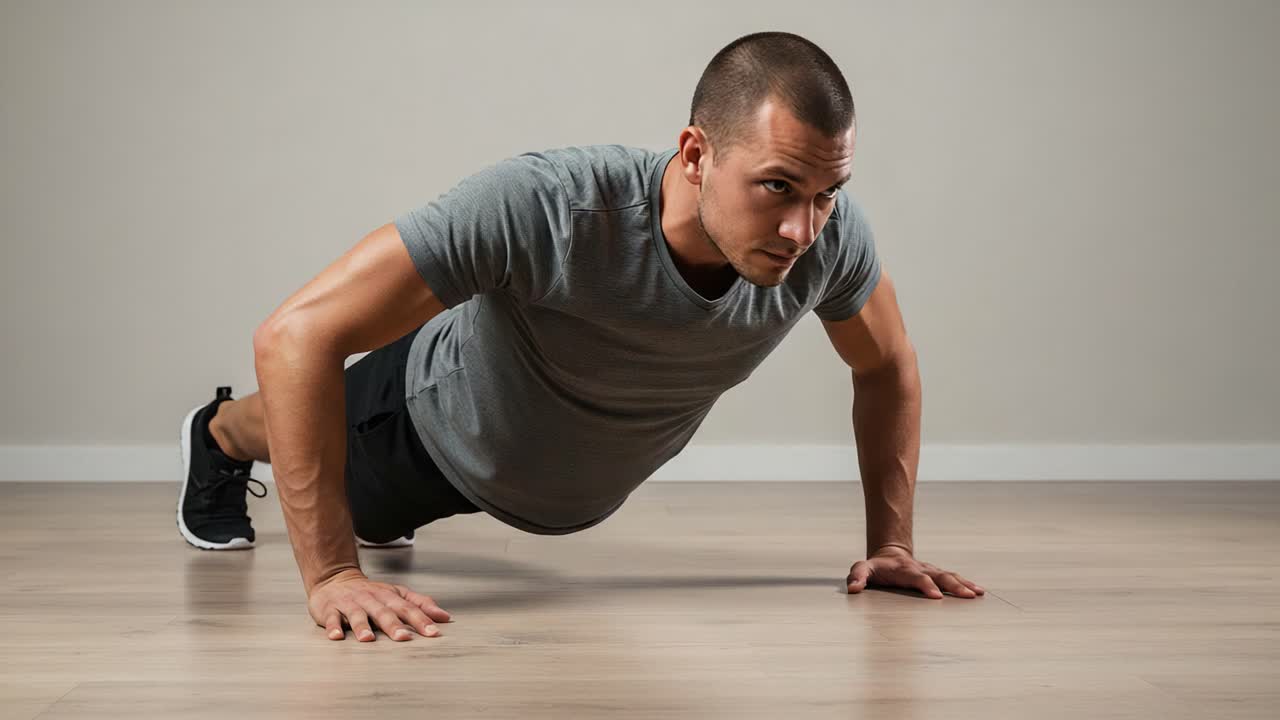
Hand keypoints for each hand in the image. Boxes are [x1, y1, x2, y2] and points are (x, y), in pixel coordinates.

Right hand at [307, 568, 452, 640]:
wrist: (335, 579)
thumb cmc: (371, 593)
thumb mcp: (397, 594)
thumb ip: (420, 604)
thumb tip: (445, 617)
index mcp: (389, 596)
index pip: (407, 608)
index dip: (421, 619)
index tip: (433, 632)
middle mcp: (371, 599)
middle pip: (384, 612)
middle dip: (394, 625)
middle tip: (404, 638)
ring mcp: (350, 604)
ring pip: (357, 615)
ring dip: (362, 627)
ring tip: (368, 639)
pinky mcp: (330, 609)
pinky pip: (331, 618)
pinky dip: (333, 627)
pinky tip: (336, 636)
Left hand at [846, 545, 984, 598]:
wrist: (889, 554)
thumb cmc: (876, 567)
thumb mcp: (862, 568)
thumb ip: (857, 577)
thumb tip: (853, 589)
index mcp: (905, 570)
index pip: (918, 578)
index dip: (927, 586)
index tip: (937, 597)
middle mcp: (922, 569)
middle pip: (940, 576)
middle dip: (955, 586)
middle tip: (969, 596)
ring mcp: (931, 571)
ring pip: (950, 576)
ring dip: (964, 585)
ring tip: (979, 593)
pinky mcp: (937, 575)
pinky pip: (953, 579)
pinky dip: (966, 584)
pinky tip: (979, 592)